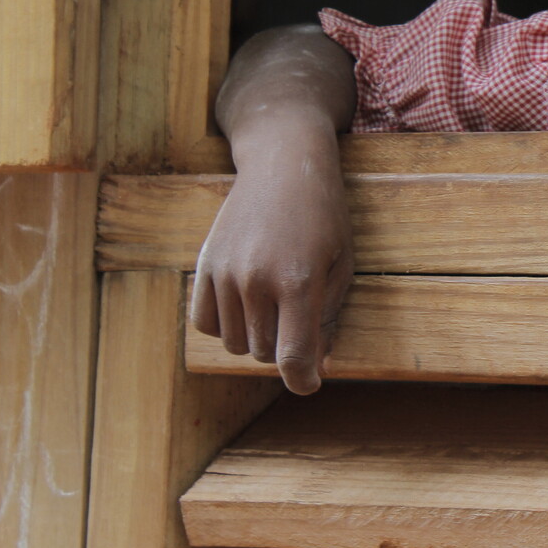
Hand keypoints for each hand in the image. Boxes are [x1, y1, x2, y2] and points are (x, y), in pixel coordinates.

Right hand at [189, 151, 352, 394]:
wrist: (283, 164)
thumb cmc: (324, 214)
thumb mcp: (342, 262)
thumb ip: (328, 315)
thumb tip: (314, 364)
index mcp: (299, 281)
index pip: (292, 356)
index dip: (303, 380)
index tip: (311, 383)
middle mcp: (256, 281)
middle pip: (264, 353)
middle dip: (285, 348)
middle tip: (301, 317)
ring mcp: (225, 273)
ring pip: (235, 343)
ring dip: (257, 337)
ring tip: (277, 302)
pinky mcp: (204, 265)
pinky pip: (206, 324)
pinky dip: (226, 326)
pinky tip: (247, 303)